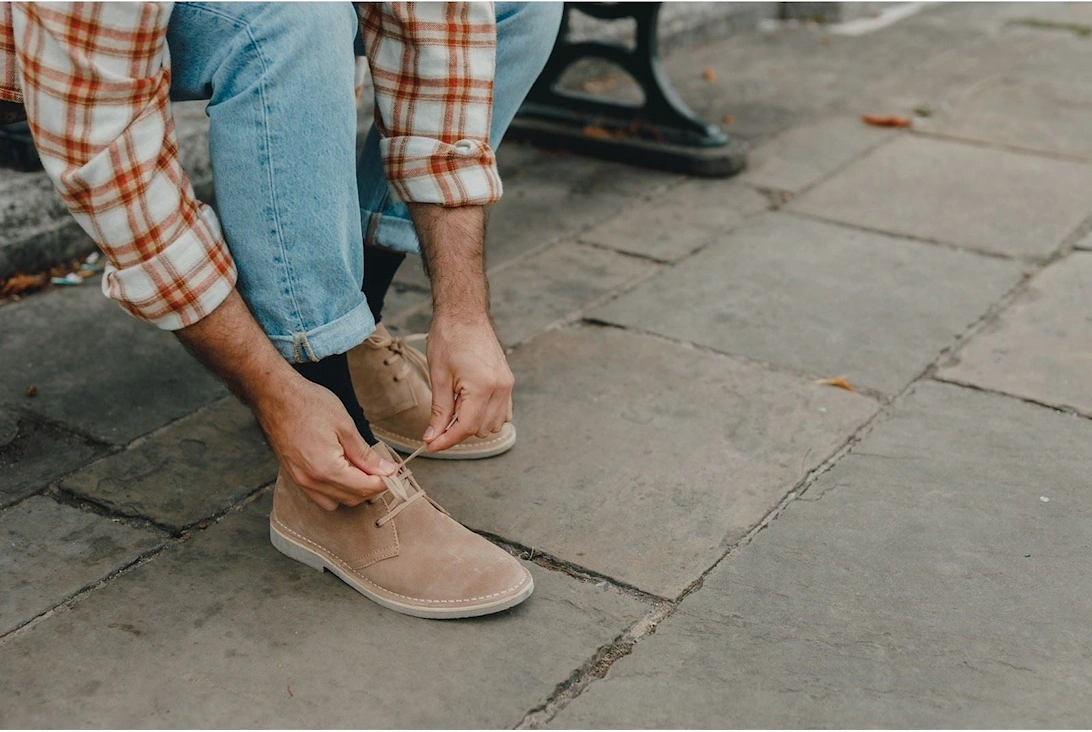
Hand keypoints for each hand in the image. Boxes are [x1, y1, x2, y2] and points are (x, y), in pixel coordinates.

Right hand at [254, 372, 397, 510]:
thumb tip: (387, 470)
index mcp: (326, 469)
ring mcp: (300, 481)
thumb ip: (366, 454)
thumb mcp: (345, 426)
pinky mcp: (294, 477)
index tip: (394, 471)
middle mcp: (311, 481)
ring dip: (353, 491)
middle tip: (381, 467)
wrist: (276, 397)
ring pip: (335, 502)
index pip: (364, 488)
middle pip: (351, 499)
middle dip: (370, 487)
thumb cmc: (309, 405)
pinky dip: (335, 490)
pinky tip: (342, 470)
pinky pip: (319, 496)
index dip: (384, 481)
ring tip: (361, 468)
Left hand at [423, 315, 513, 451]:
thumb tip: (432, 437)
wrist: (464, 314)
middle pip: (482, 429)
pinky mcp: (507, 381)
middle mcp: (501, 388)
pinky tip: (469, 405)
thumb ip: (439, 411)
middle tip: (437, 423)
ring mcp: (507, 385)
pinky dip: (486, 416)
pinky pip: (502, 411)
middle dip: (458, 431)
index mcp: (484, 387)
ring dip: (474, 425)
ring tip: (454, 409)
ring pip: (495, 424)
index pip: (467, 427)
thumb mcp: (438, 376)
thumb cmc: (449, 338)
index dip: (447, 440)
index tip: (430, 445)